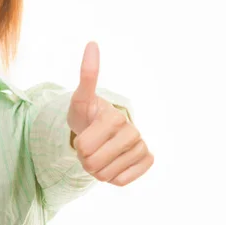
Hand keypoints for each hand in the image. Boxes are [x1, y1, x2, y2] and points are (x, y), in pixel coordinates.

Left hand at [66, 41, 153, 186]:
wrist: (100, 128)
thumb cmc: (87, 114)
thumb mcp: (80, 99)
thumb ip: (86, 74)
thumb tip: (92, 43)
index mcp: (114, 117)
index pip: (84, 148)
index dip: (78, 147)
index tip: (83, 135)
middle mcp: (132, 130)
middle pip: (94, 164)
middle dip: (86, 159)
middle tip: (89, 146)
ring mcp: (141, 145)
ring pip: (106, 176)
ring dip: (97, 169)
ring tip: (100, 153)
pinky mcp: (147, 159)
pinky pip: (122, 181)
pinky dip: (112, 177)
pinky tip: (113, 162)